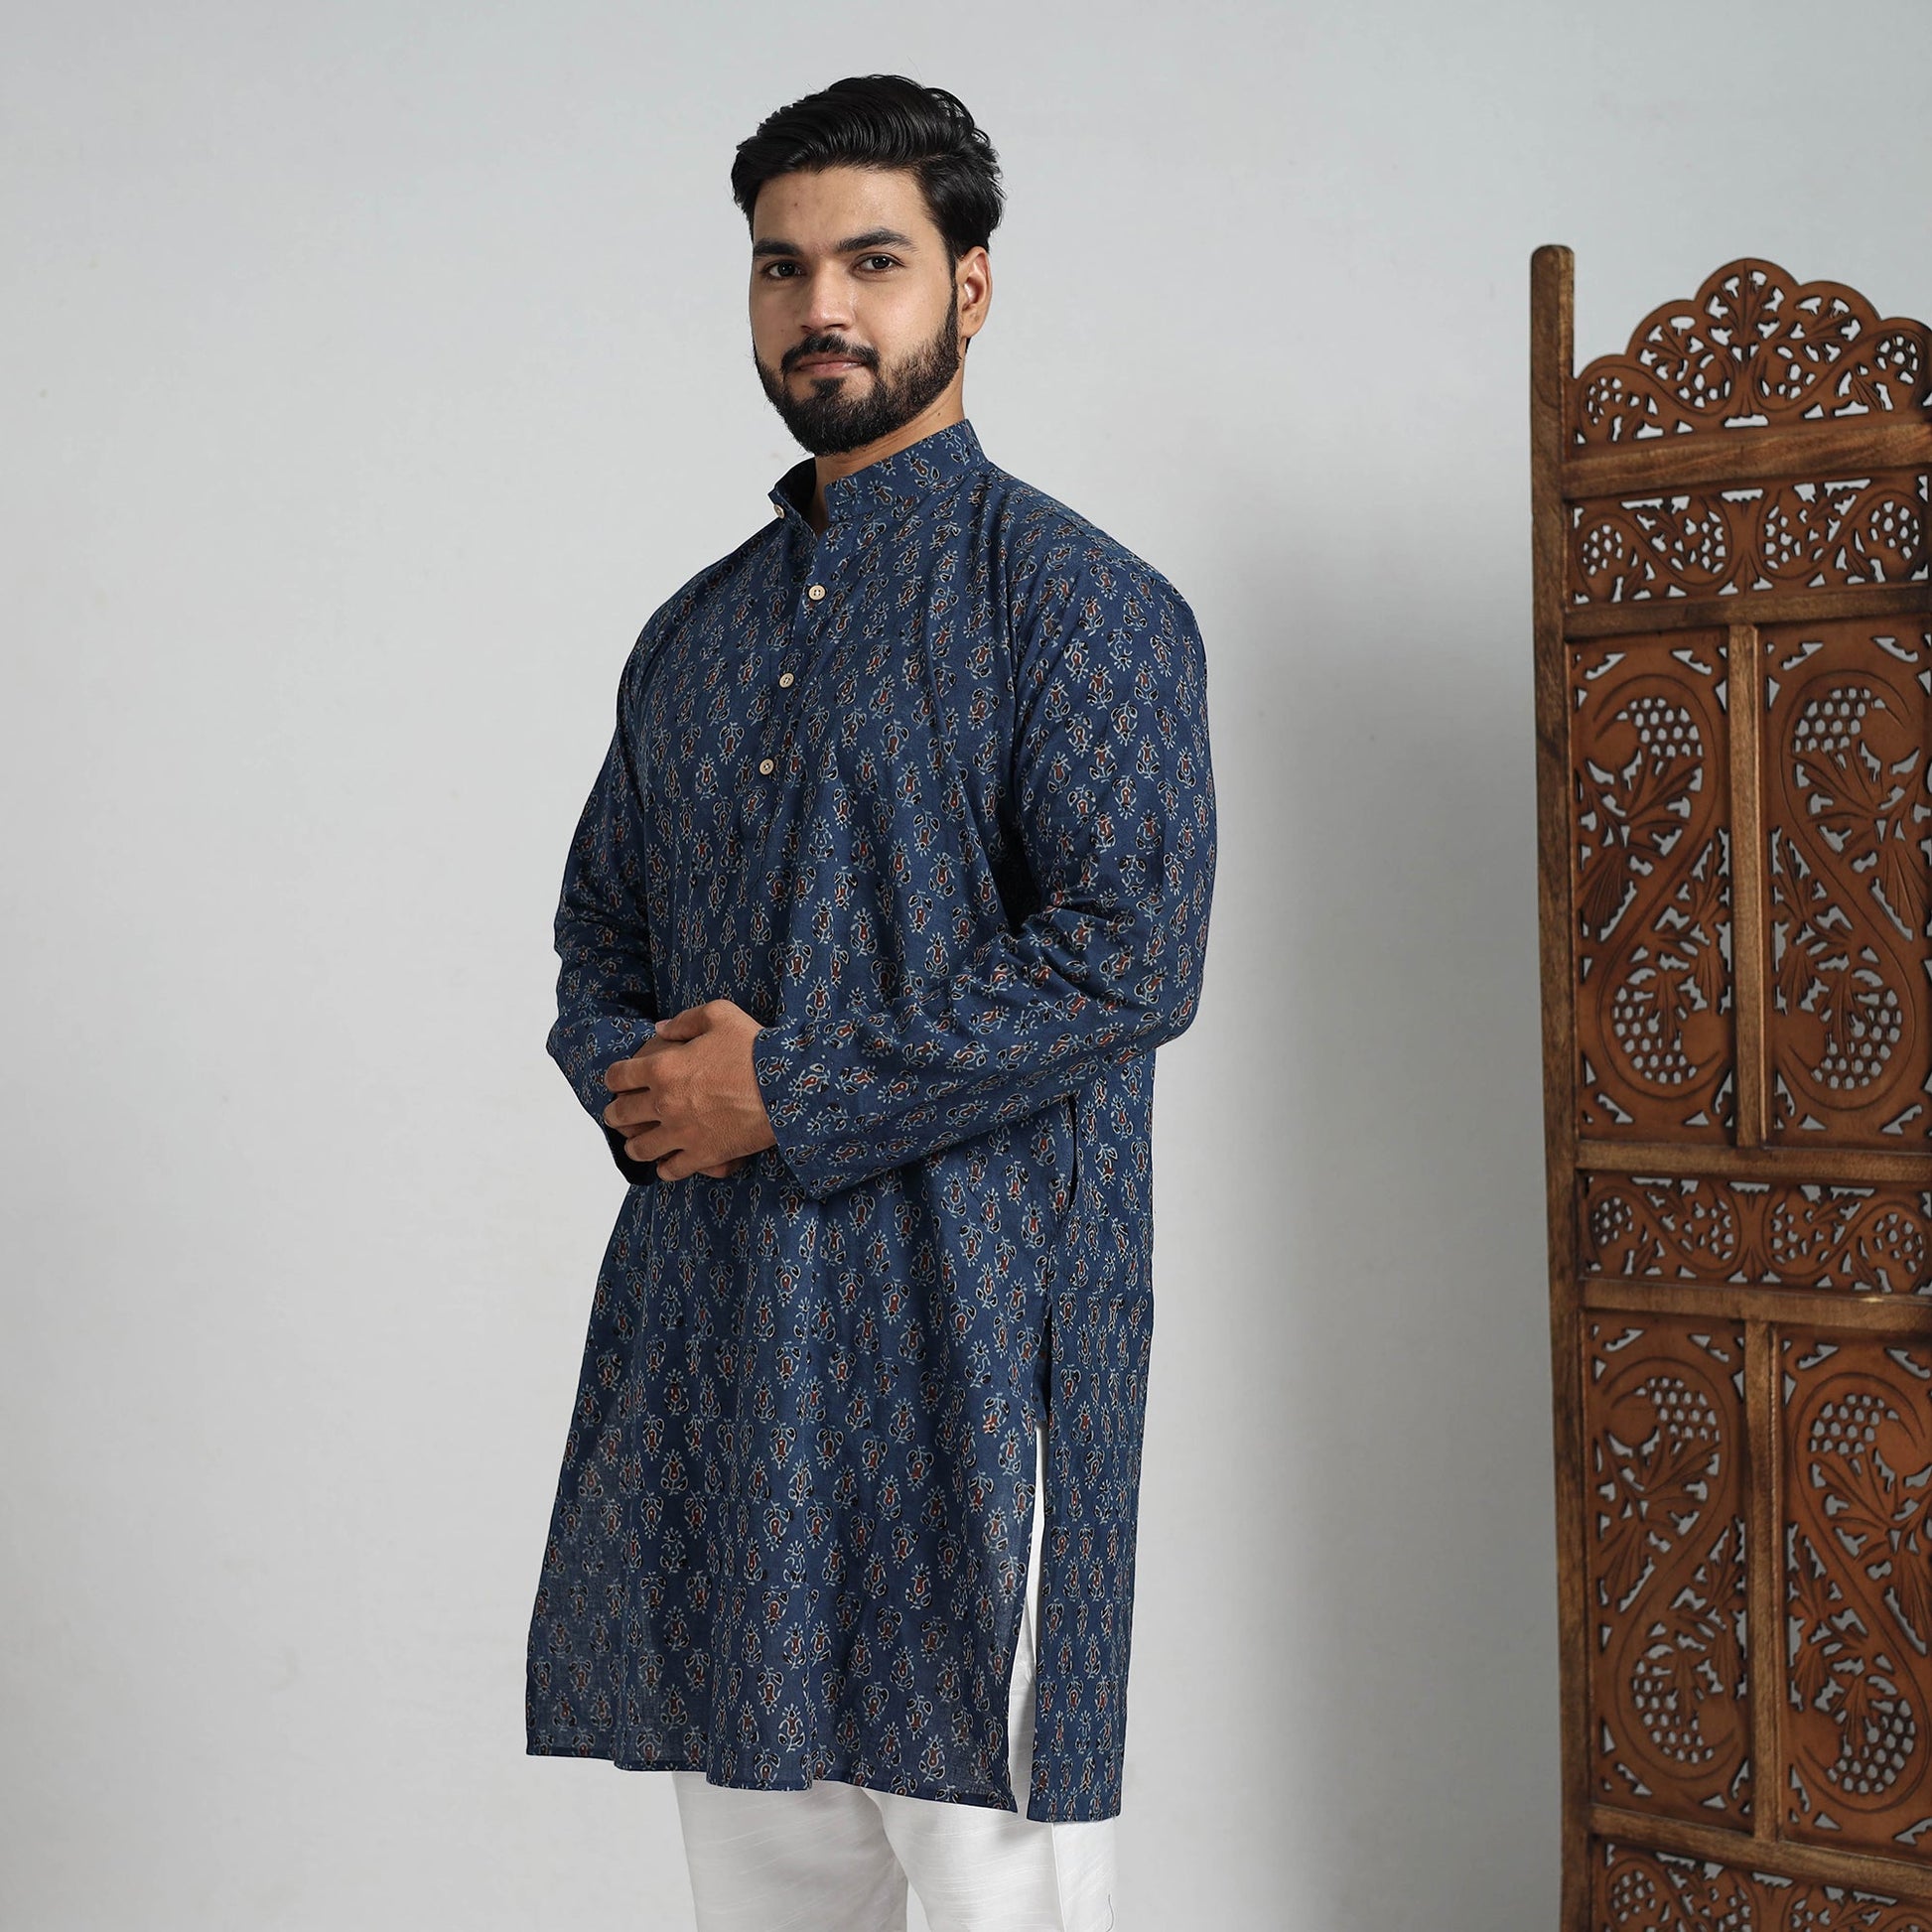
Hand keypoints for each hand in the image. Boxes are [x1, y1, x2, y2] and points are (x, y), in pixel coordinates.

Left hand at [602, 999, 778, 1182]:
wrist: (787, 1086)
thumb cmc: (754, 1047)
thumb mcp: (719, 1015)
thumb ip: (684, 1021)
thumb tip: (660, 1029)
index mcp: (662, 1068)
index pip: (617, 1076)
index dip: (614, 1078)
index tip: (619, 1080)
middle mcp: (664, 1103)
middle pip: (620, 1114)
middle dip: (615, 1113)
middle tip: (618, 1113)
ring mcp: (681, 1133)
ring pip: (639, 1148)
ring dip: (635, 1144)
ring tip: (639, 1142)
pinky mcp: (702, 1155)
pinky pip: (670, 1170)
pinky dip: (665, 1167)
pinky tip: (668, 1161)